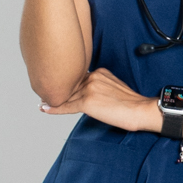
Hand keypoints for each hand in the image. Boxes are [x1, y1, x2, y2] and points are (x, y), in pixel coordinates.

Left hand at [40, 67, 156, 132]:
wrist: (140, 109)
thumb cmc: (131, 103)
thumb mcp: (114, 88)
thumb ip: (99, 87)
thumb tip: (90, 96)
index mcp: (99, 72)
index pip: (78, 77)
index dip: (67, 84)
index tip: (57, 85)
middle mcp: (92, 77)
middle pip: (70, 85)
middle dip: (58, 90)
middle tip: (43, 93)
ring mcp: (89, 89)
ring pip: (67, 95)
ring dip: (54, 99)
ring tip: (42, 100)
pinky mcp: (87, 102)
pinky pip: (67, 106)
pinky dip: (54, 108)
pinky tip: (45, 108)